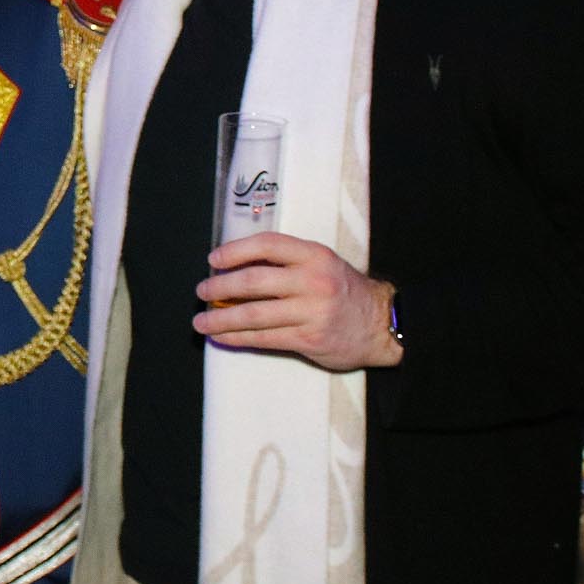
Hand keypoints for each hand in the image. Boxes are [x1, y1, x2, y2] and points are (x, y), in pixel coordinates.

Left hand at [192, 232, 401, 371]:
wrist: (382, 324)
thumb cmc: (344, 291)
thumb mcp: (322, 264)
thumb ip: (287, 263)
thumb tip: (236, 268)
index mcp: (314, 255)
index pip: (267, 244)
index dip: (235, 250)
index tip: (213, 259)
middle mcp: (313, 280)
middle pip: (253, 282)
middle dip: (219, 287)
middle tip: (201, 291)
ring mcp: (311, 311)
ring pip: (253, 314)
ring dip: (220, 319)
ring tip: (201, 322)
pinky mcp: (308, 338)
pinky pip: (262, 338)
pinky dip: (236, 338)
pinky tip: (221, 337)